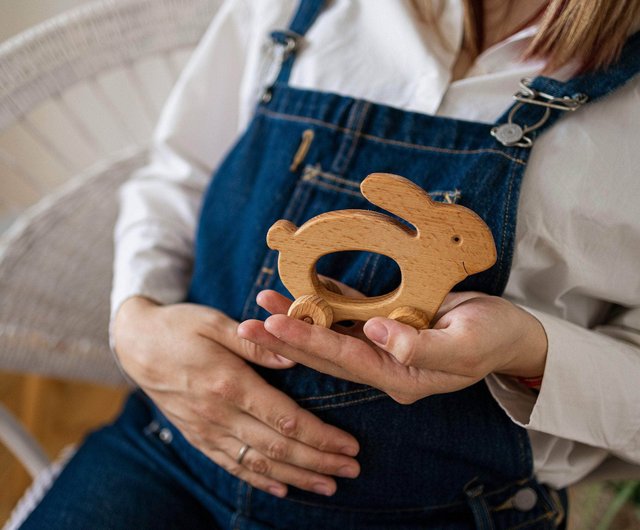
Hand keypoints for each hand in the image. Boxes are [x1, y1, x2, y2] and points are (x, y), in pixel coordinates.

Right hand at [112, 297, 359, 497]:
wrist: (135, 344)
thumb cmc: (180, 326)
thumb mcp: (215, 322)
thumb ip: (256, 343)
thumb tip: (293, 357)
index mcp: (228, 382)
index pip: (285, 418)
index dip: (320, 436)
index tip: (349, 445)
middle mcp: (218, 413)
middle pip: (278, 447)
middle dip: (319, 462)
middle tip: (352, 470)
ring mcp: (206, 429)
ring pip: (258, 463)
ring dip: (296, 478)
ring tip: (329, 487)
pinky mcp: (197, 437)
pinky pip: (231, 466)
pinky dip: (259, 480)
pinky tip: (282, 489)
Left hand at [238, 289, 547, 404]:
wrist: (510, 333)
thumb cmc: (493, 338)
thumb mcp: (465, 345)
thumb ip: (421, 346)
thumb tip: (375, 334)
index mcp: (400, 376)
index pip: (344, 359)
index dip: (307, 341)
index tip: (271, 326)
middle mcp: (385, 364)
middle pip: (326, 351)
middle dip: (286, 338)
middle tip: (245, 326)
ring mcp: (384, 346)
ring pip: (332, 332)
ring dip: (298, 319)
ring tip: (263, 303)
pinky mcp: (389, 325)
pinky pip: (351, 313)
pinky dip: (326, 301)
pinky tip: (302, 290)